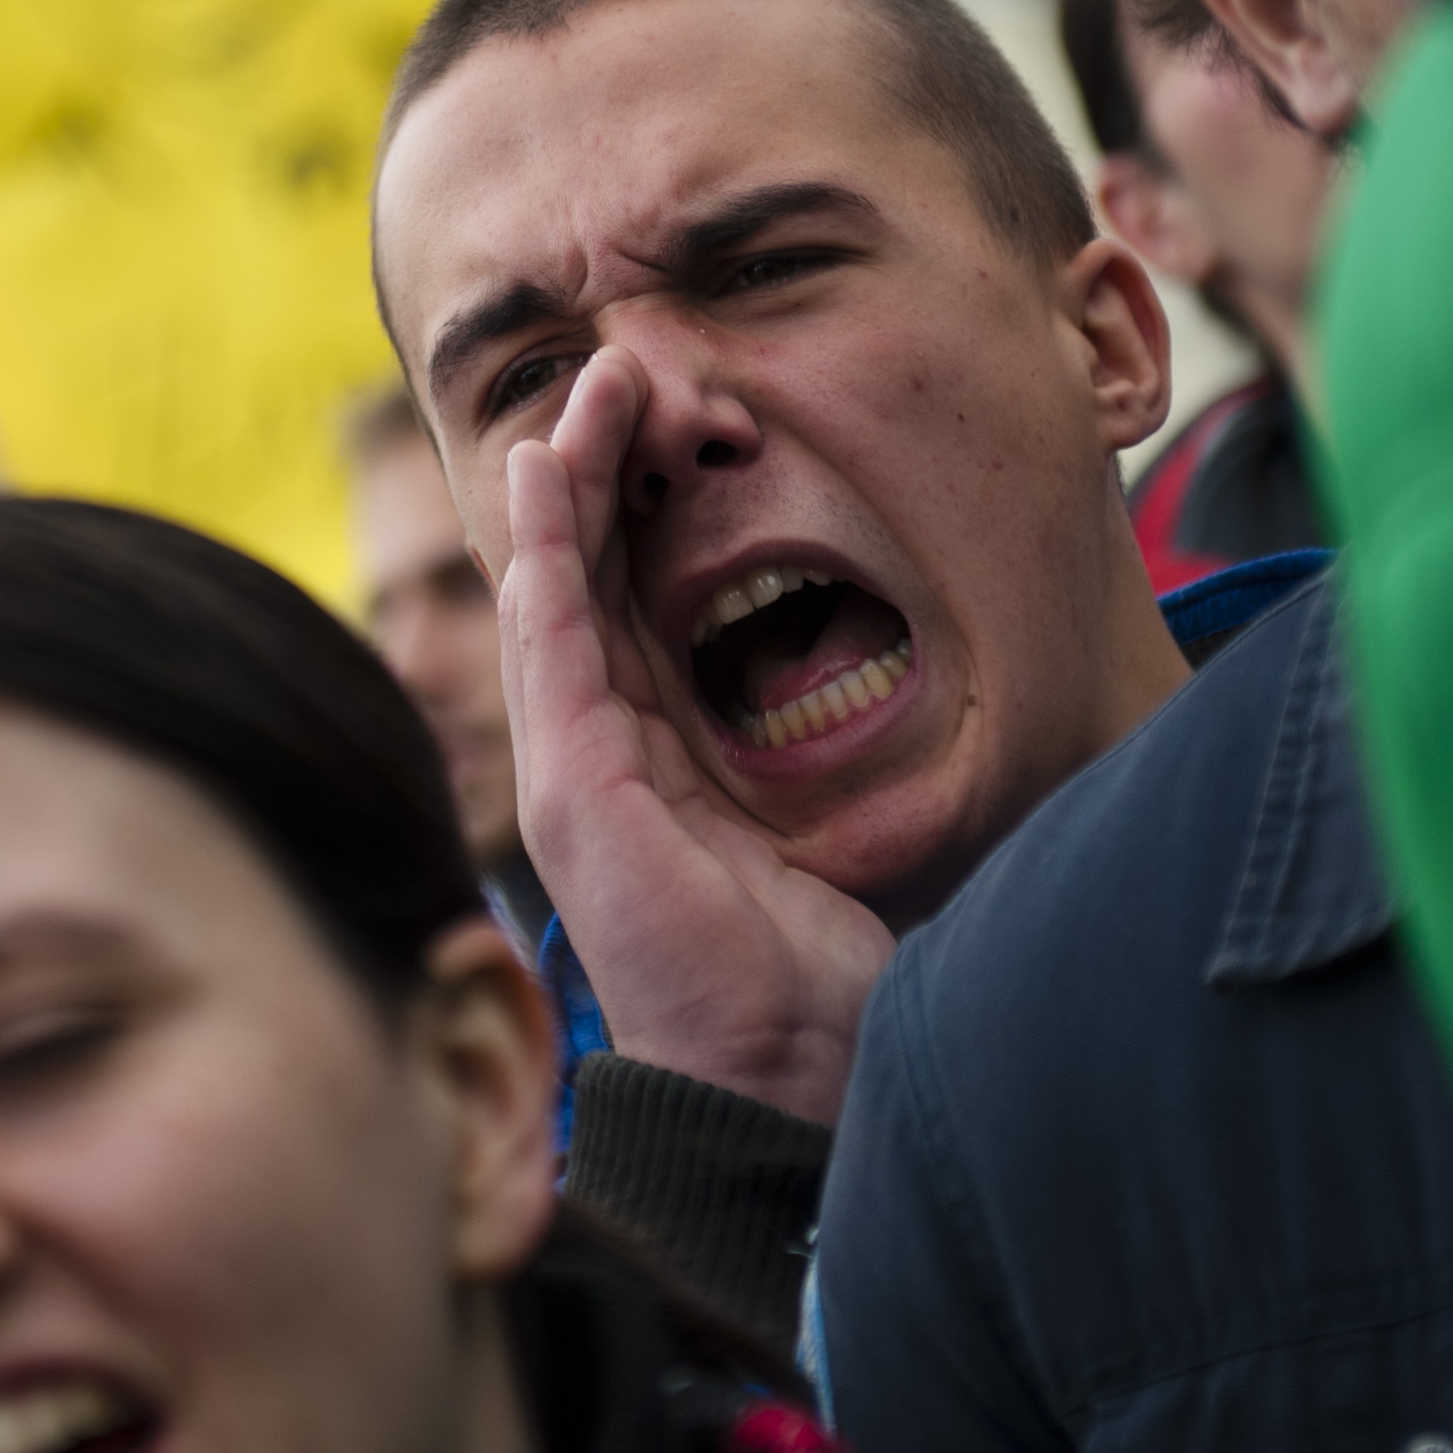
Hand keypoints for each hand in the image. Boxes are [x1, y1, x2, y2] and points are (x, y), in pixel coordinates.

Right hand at [502, 345, 892, 1125]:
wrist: (789, 1087)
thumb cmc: (818, 991)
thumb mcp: (830, 844)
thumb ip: (831, 770)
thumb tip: (910, 703)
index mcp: (653, 767)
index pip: (627, 606)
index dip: (636, 506)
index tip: (667, 418)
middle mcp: (597, 760)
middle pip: (583, 578)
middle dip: (598, 466)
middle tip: (625, 365)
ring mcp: (573, 773)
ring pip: (556, 588)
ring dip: (570, 478)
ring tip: (591, 383)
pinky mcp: (573, 787)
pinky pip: (551, 640)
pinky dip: (542, 547)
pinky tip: (548, 471)